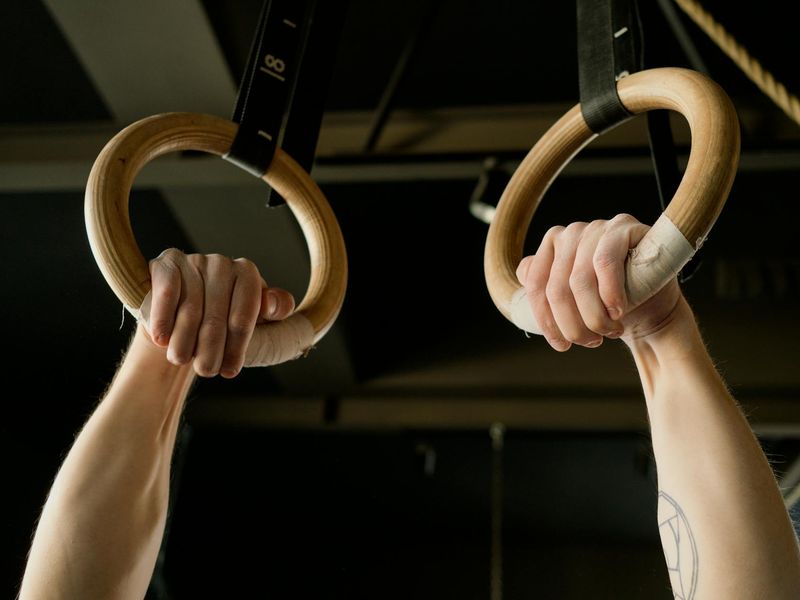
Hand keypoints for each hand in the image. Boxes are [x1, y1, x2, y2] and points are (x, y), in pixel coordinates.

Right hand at [145, 249, 294, 377]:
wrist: (185, 326)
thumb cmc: (225, 327)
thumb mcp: (257, 323)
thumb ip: (276, 311)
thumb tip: (274, 303)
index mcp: (247, 273)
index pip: (246, 310)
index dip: (237, 343)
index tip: (230, 369)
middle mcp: (222, 263)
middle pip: (217, 313)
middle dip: (211, 347)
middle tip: (206, 371)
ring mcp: (194, 261)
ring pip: (190, 307)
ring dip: (185, 339)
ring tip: (181, 360)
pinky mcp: (167, 263)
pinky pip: (167, 291)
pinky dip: (163, 318)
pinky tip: (162, 339)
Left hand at [515, 214, 682, 350]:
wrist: (653, 304)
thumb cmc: (609, 304)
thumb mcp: (572, 302)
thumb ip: (545, 288)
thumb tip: (522, 274)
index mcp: (550, 248)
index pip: (535, 285)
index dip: (547, 320)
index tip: (562, 345)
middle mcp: (569, 234)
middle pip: (556, 288)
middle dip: (573, 325)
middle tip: (591, 342)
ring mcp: (595, 228)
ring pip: (579, 281)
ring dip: (594, 316)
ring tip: (608, 331)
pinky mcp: (622, 228)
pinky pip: (605, 263)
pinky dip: (610, 294)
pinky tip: (618, 312)